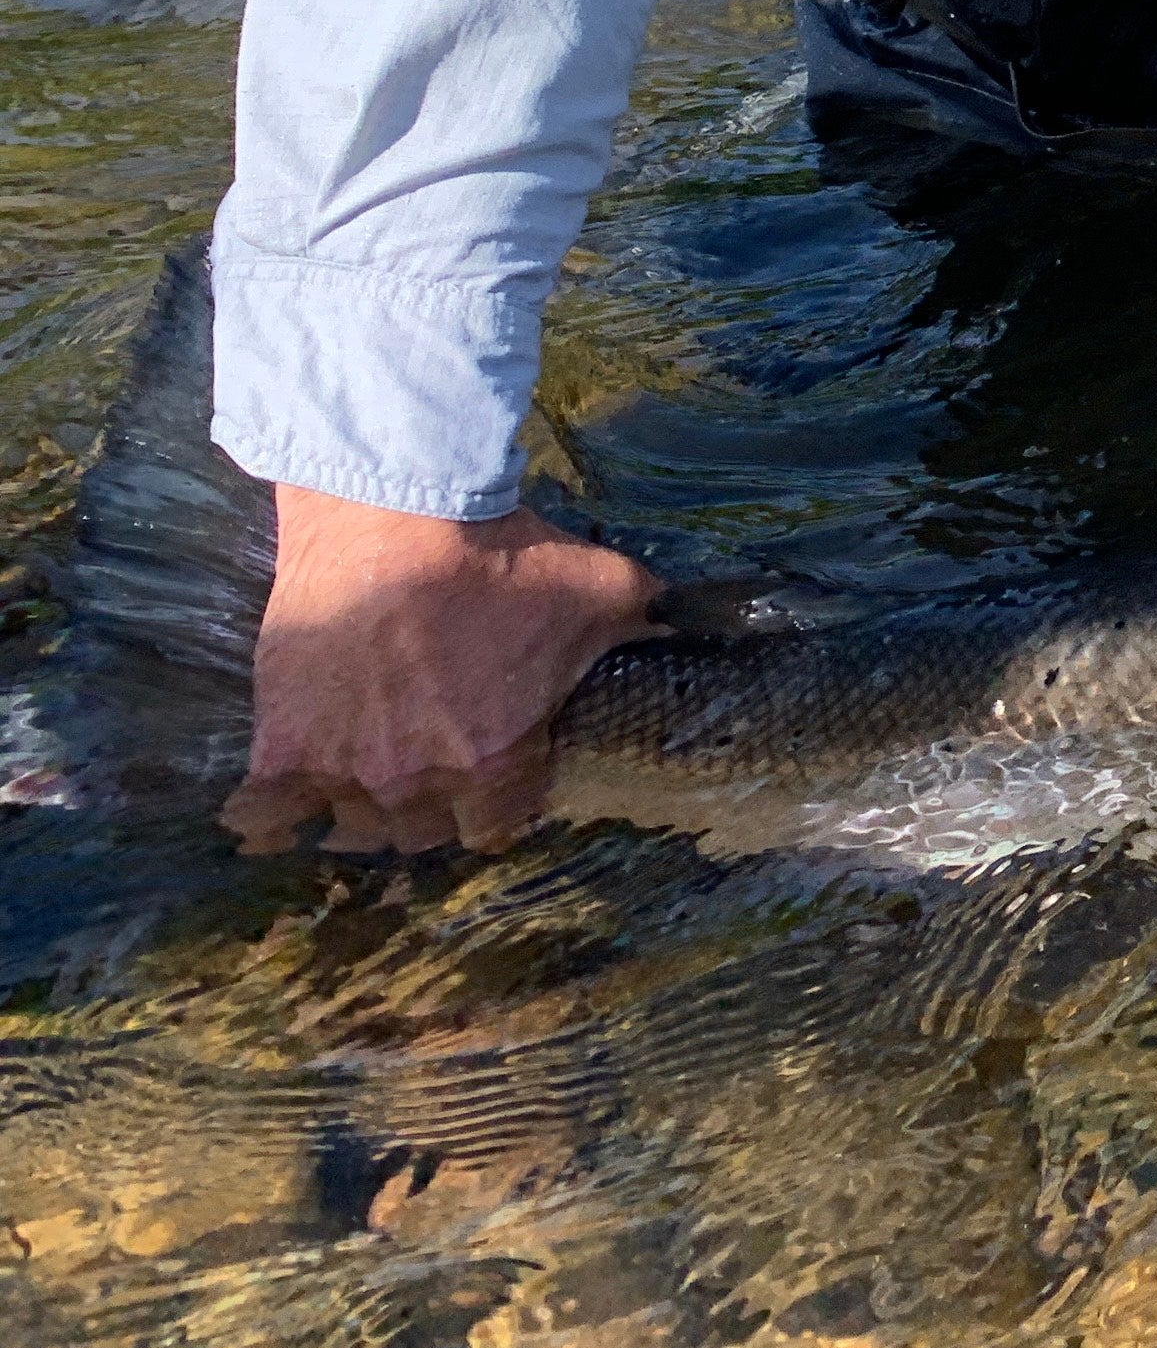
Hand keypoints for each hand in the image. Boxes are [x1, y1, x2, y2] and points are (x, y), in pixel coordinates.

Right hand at [228, 486, 661, 855]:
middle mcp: (417, 783)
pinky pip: (262, 816)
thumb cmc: (502, 557)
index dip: (499, 803)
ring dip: (361, 809)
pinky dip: (270, 818)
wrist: (393, 515)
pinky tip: (277, 810)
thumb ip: (651, 619)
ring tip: (365, 781)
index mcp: (496, 761)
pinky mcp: (279, 747)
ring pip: (351, 826)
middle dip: (432, 808)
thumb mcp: (603, 587)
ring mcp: (342, 770)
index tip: (494, 778)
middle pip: (422, 832)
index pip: (497, 825)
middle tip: (430, 768)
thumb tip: (703, 622)